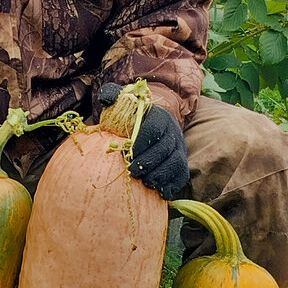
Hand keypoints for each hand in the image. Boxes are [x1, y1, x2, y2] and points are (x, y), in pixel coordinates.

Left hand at [98, 83, 189, 199]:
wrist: (149, 124)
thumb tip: (105, 98)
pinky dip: (173, 185)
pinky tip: (160, 192)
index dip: (143, 141)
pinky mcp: (181, 164)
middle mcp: (173, 132)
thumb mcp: (122, 101)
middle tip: (133, 172)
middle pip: (166, 148)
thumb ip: (112, 96)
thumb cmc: (131, 116)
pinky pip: (182, 175)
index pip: (155, 128)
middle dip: (149, 162)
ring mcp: (179, 149)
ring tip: (146, 182)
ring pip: (176, 162)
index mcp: (159, 117)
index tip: (128, 152)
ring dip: (161, 175)